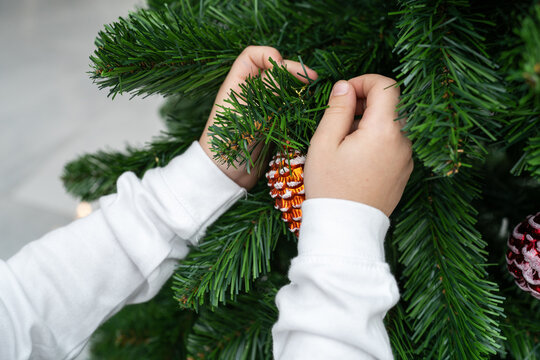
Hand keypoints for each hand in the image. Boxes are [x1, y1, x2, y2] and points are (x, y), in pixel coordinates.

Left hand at [199, 46, 317, 189]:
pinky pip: (288, 108)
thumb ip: (263, 91)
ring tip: (312, 94)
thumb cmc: (225, 145)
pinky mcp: (272, 124)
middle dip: (293, 71)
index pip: (252, 57)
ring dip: (299, 89)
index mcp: (236, 86)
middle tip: (312, 80)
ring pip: (284, 89)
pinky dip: (299, 106)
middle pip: (274, 71)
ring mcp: (262, 109)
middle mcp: (250, 94)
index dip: (269, 55)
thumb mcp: (245, 114)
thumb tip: (282, 68)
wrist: (224, 176)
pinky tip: (309, 109)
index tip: (283, 64)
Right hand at [304, 75, 412, 216]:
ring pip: (392, 124)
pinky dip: (377, 139)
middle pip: (392, 104)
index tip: (344, 93)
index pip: (386, 86)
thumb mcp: (325, 142)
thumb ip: (337, 108)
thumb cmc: (330, 186)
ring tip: (344, 140)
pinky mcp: (404, 172)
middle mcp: (403, 142)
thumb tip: (345, 86)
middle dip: (366, 101)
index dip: (364, 81)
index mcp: (384, 130)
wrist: (345, 228)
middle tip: (340, 115)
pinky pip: (394, 144)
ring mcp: (406, 158)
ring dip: (371, 121)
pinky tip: (356, 156)